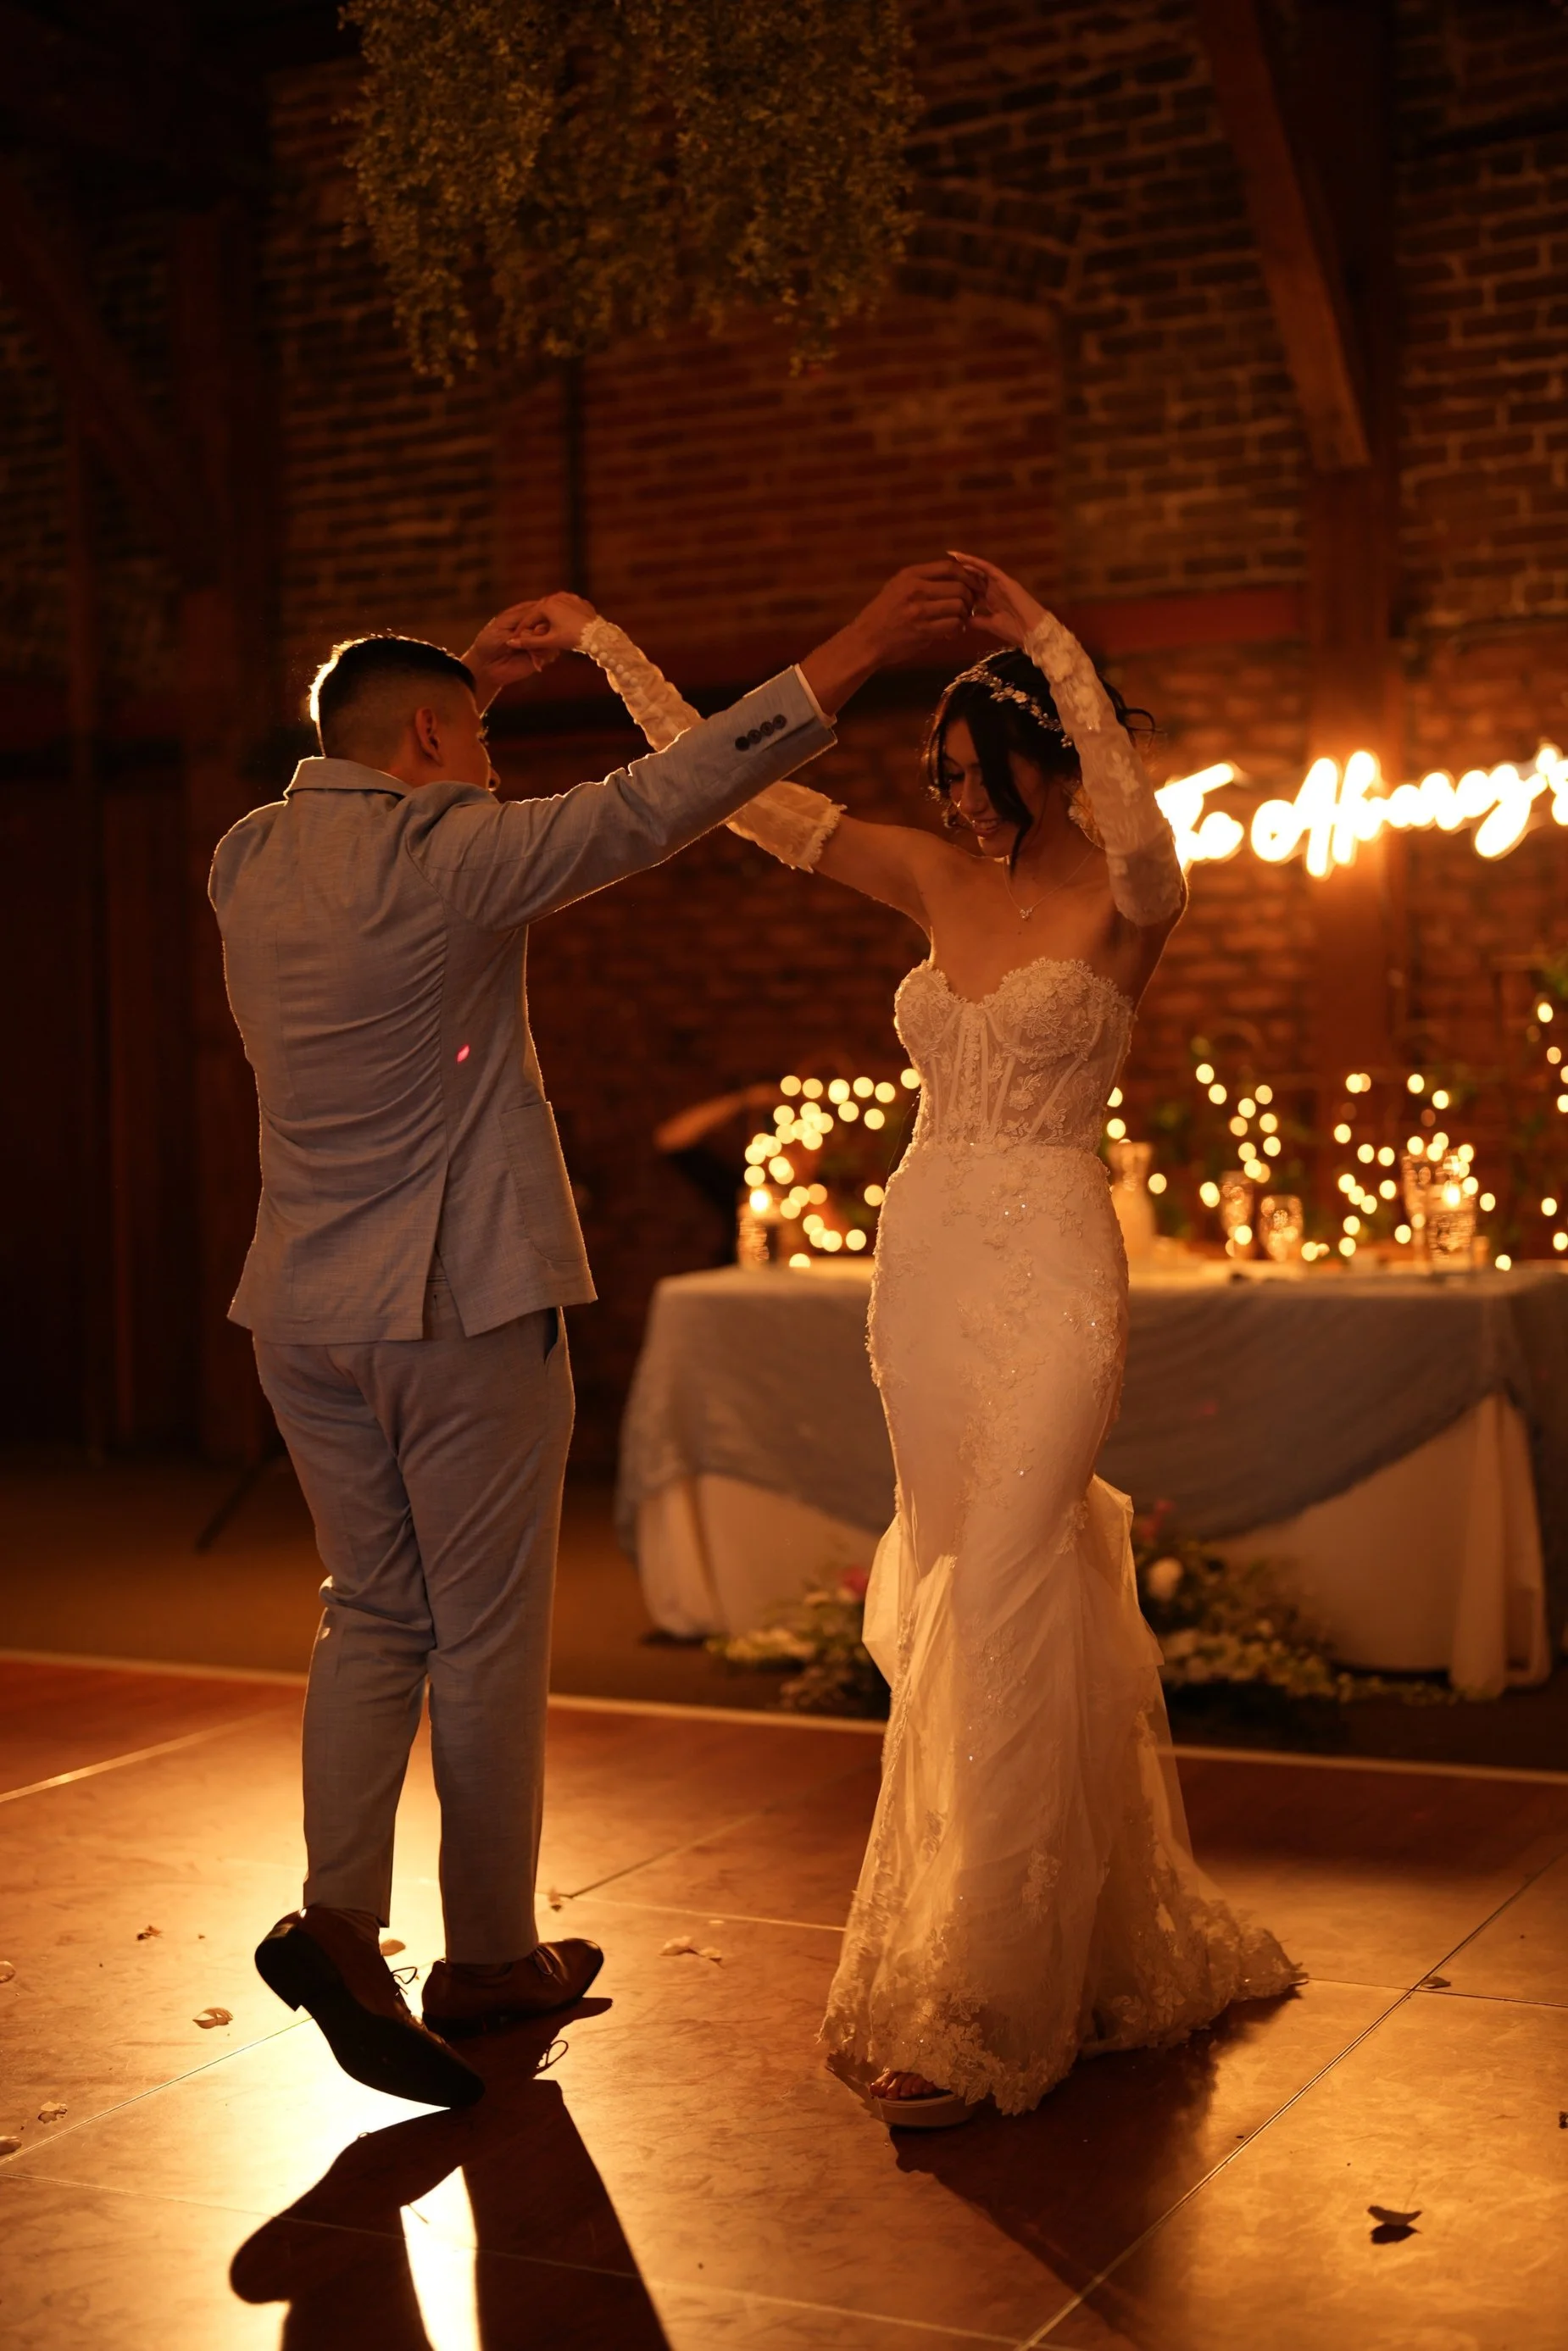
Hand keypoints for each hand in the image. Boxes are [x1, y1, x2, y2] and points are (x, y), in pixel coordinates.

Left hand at [460, 592, 598, 706]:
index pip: (541, 609)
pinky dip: (546, 655)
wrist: (486, 668)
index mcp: (523, 616)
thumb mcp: (503, 626)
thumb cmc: (488, 643)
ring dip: (547, 642)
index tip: (549, 610)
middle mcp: (533, 630)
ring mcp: (538, 644)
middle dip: (549, 626)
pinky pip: (550, 654)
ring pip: (553, 638)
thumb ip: (521, 617)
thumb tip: (540, 607)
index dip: (546, 610)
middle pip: (551, 623)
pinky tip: (538, 659)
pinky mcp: (539, 659)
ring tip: (536, 649)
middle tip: (545, 631)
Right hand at [799, 561, 975, 716]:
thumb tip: (955, 575)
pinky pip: (952, 625)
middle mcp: (915, 589)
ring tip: (959, 621)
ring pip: (958, 606)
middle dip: (969, 598)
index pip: (949, 567)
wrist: (866, 641)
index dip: (967, 575)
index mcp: (910, 575)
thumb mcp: (897, 587)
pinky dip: (957, 629)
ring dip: (964, 615)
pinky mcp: (922, 630)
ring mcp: (918, 610)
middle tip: (968, 607)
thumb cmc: (883, 614)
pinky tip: (951, 633)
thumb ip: (922, 580)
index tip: (971, 585)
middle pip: (959, 587)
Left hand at [945, 550, 1044, 648]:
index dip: (958, 586)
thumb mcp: (991, 625)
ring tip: (952, 556)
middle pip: (974, 578)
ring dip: (966, 563)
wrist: (1033, 632)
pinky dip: (975, 563)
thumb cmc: (1016, 631)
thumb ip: (977, 621)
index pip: (971, 590)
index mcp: (991, 601)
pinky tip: (963, 559)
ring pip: (980, 570)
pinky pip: (988, 568)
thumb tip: (961, 621)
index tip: (943, 584)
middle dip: (960, 572)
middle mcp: (994, 590)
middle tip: (943, 566)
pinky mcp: (1005, 580)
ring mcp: (1000, 584)